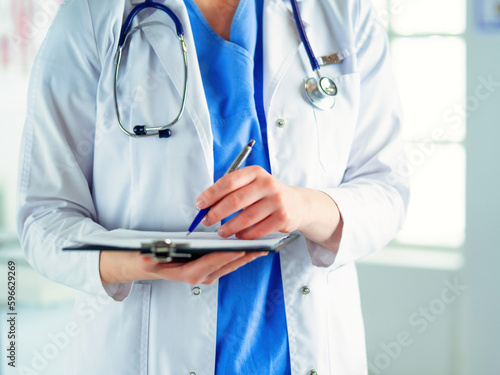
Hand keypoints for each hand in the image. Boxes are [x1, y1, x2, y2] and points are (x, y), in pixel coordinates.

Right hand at [100, 250, 267, 285]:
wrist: (151, 267)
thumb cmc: (152, 261)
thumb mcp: (145, 259)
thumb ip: (146, 260)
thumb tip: (145, 258)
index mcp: (188, 273)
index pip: (210, 263)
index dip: (226, 256)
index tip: (240, 249)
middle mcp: (201, 276)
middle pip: (226, 265)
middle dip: (244, 256)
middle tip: (260, 247)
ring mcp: (208, 275)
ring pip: (231, 265)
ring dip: (247, 257)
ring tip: (262, 247)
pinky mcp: (212, 270)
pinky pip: (230, 263)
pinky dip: (242, 256)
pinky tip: (252, 248)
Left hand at [196, 166, 303, 239]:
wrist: (296, 204)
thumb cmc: (266, 195)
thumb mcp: (252, 184)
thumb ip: (231, 191)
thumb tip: (205, 204)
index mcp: (256, 172)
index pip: (229, 182)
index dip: (211, 194)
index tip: (200, 204)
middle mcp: (267, 184)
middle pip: (235, 200)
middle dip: (217, 213)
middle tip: (207, 221)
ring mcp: (277, 201)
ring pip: (246, 218)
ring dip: (229, 227)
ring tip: (221, 232)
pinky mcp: (283, 217)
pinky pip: (258, 230)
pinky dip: (245, 235)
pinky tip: (238, 236)